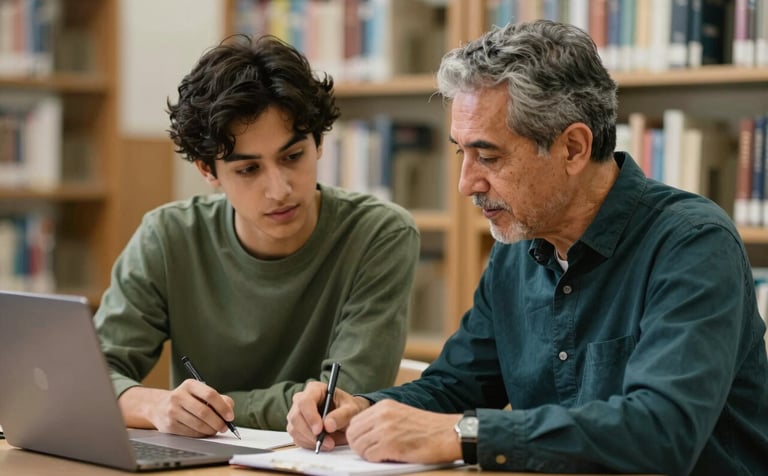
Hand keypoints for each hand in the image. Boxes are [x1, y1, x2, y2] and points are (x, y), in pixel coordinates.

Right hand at [118, 379, 235, 436]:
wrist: (159, 407)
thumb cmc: (187, 400)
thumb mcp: (200, 393)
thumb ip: (219, 398)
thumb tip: (229, 410)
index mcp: (190, 385)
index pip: (210, 394)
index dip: (222, 407)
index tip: (230, 416)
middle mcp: (179, 396)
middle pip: (204, 412)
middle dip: (218, 422)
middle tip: (225, 427)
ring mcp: (172, 411)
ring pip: (198, 424)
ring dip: (211, 430)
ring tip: (216, 429)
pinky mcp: (169, 425)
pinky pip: (191, 433)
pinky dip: (202, 434)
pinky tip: (204, 432)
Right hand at [287, 381, 370, 450]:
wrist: (348, 417)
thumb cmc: (349, 408)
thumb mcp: (351, 409)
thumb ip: (342, 415)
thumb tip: (328, 425)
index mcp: (315, 389)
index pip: (305, 401)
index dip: (310, 416)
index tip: (319, 430)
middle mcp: (302, 399)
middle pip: (296, 417)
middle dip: (310, 433)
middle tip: (328, 442)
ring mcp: (297, 413)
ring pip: (294, 429)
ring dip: (311, 440)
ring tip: (329, 443)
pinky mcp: (296, 427)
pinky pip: (296, 438)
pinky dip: (309, 444)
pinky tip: (322, 444)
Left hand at [346, 399, 461, 463]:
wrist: (448, 434)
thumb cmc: (429, 428)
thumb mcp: (401, 414)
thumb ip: (382, 420)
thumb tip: (365, 434)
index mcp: (384, 406)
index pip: (355, 421)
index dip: (358, 435)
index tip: (365, 443)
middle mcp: (382, 414)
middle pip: (352, 433)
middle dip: (358, 445)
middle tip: (371, 452)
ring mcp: (385, 429)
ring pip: (358, 446)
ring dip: (366, 454)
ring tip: (381, 455)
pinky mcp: (390, 444)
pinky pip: (369, 456)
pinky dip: (375, 460)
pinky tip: (388, 457)